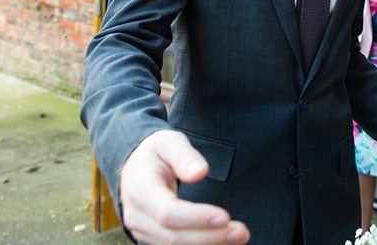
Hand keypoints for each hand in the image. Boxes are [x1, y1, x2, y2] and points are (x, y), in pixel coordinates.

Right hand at [119, 130, 249, 244]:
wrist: (135, 168)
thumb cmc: (157, 153)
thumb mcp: (169, 142)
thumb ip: (184, 155)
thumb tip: (200, 173)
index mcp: (140, 187)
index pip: (167, 211)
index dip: (196, 218)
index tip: (225, 217)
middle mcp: (137, 214)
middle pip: (173, 235)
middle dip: (209, 237)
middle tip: (242, 232)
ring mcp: (142, 230)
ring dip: (208, 244)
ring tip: (239, 237)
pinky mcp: (152, 238)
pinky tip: (224, 242)